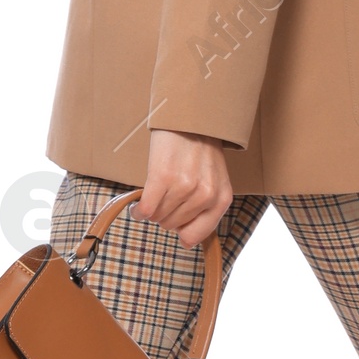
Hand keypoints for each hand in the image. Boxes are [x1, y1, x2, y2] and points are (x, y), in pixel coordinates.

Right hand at [136, 128, 233, 245]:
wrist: (191, 117)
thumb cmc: (201, 149)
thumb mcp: (215, 180)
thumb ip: (206, 207)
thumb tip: (186, 240)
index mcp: (221, 199)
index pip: (195, 236)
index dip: (179, 231)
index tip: (173, 221)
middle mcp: (205, 196)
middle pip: (172, 226)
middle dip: (164, 215)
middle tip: (163, 197)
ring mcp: (185, 187)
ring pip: (158, 218)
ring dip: (150, 211)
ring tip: (152, 196)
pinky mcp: (163, 178)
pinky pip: (146, 210)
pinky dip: (138, 210)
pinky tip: (138, 205)